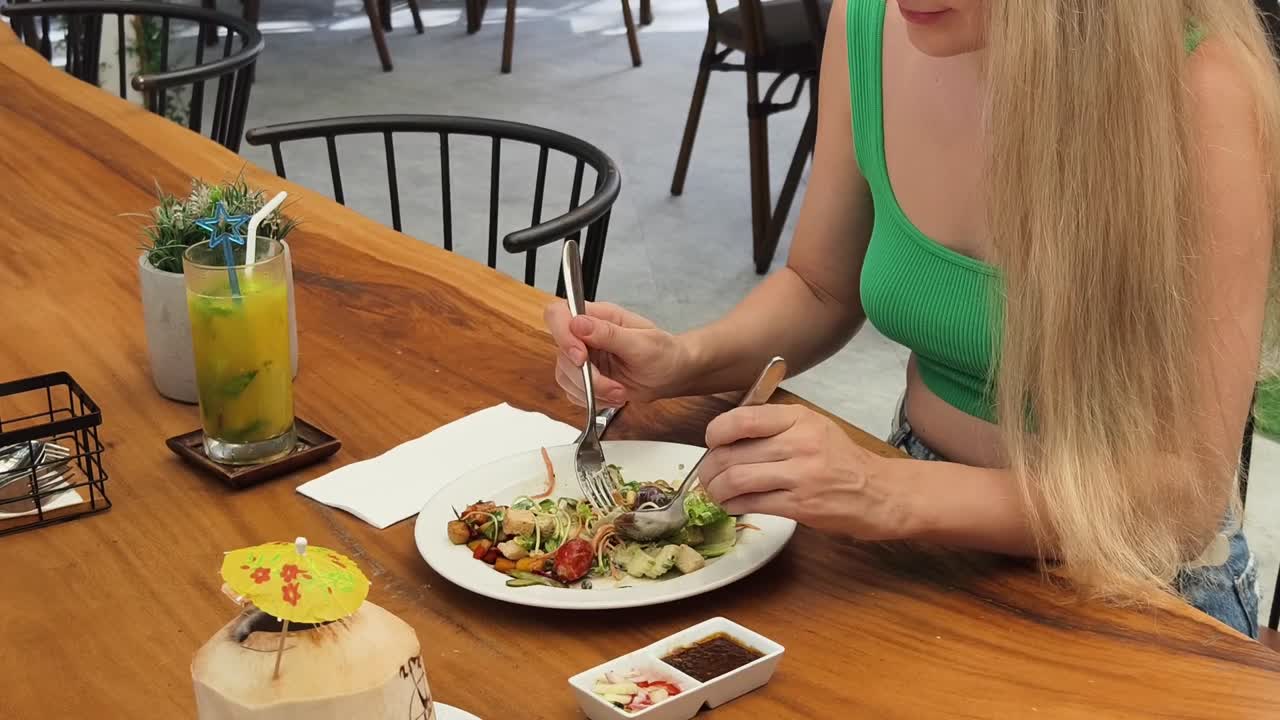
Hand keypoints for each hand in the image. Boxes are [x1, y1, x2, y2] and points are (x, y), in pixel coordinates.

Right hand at [544, 300, 689, 407]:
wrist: (672, 374)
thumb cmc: (663, 353)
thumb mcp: (641, 343)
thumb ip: (608, 334)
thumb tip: (578, 324)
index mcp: (598, 316)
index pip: (559, 315)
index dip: (563, 336)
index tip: (582, 358)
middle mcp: (586, 335)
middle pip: (561, 353)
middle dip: (587, 377)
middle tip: (614, 386)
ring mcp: (584, 357)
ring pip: (565, 376)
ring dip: (592, 392)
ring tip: (619, 392)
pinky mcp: (586, 378)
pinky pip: (574, 392)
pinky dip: (593, 400)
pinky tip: (614, 396)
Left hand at [699, 404, 908, 539]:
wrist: (881, 492)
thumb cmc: (842, 460)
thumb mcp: (813, 428)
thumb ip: (774, 427)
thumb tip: (726, 437)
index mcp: (799, 418)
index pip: (742, 419)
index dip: (716, 433)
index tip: (711, 443)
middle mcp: (799, 442)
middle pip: (732, 453)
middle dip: (709, 469)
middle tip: (706, 477)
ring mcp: (801, 475)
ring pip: (736, 479)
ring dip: (716, 490)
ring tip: (716, 493)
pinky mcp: (801, 505)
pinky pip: (752, 503)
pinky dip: (733, 506)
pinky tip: (733, 505)